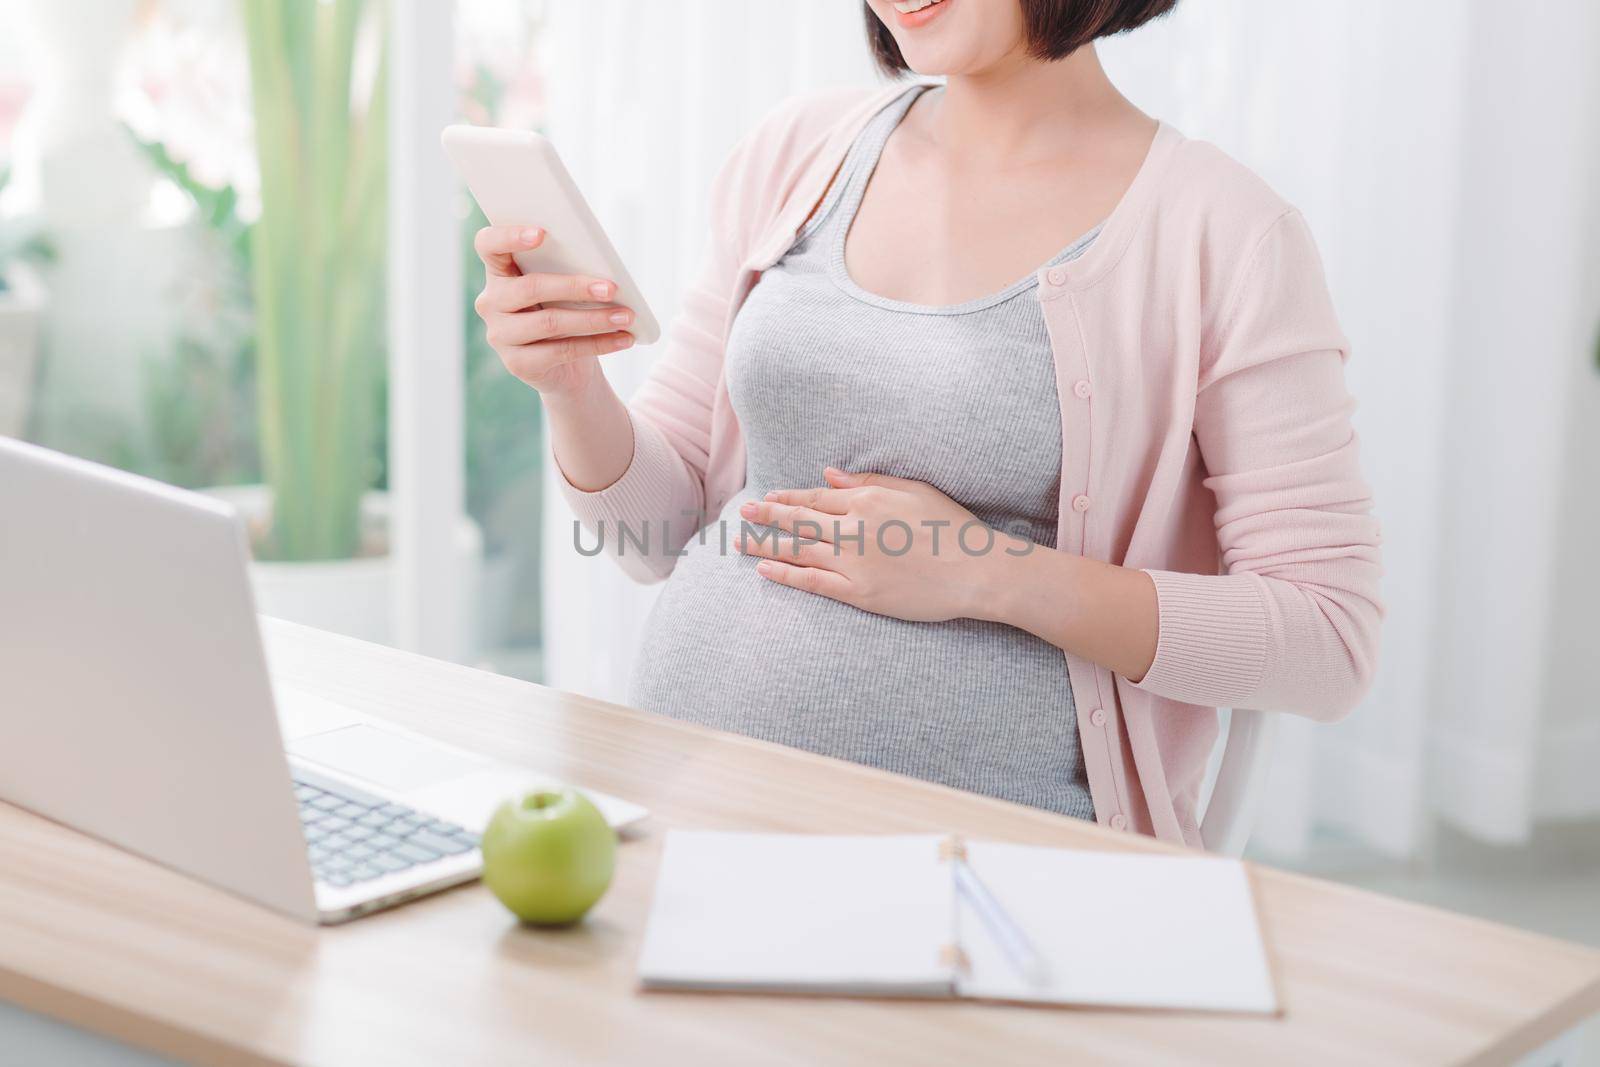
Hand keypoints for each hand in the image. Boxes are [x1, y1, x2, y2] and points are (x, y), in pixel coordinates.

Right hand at [472, 225, 635, 398]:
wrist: (567, 369)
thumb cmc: (566, 312)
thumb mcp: (564, 289)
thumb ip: (567, 270)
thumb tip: (602, 263)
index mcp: (499, 272)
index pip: (488, 245)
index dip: (509, 236)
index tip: (542, 233)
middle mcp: (491, 302)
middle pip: (530, 287)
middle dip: (575, 286)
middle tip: (612, 288)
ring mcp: (500, 335)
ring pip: (549, 322)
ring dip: (594, 319)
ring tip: (626, 316)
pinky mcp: (518, 364)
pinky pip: (561, 351)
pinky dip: (598, 344)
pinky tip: (623, 339)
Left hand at [734, 467, 1024, 622]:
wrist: (975, 570)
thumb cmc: (950, 527)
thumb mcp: (913, 490)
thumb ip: (868, 481)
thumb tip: (829, 475)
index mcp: (867, 501)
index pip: (816, 498)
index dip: (789, 499)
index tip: (768, 499)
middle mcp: (854, 529)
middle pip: (799, 521)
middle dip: (767, 517)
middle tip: (743, 515)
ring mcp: (854, 563)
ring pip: (799, 551)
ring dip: (767, 545)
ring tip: (742, 542)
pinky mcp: (860, 593)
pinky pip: (814, 583)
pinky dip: (787, 575)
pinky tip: (766, 570)